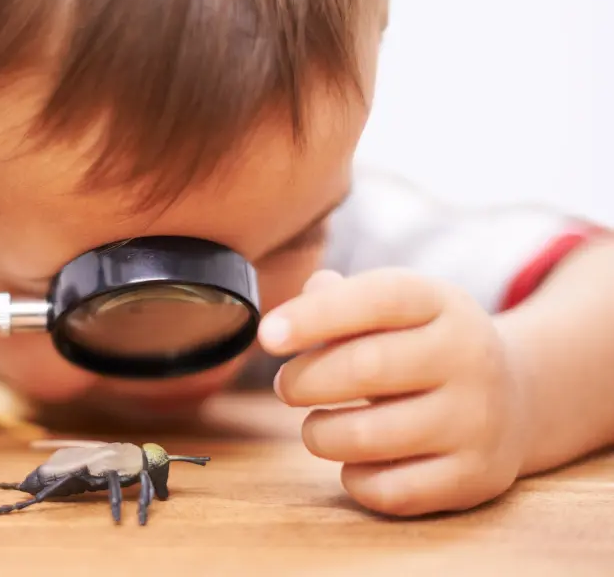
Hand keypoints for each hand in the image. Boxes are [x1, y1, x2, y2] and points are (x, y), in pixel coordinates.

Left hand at [258, 268, 528, 516]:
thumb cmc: (424, 347)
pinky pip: (389, 490)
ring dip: (319, 434)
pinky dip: (354, 479)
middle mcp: (470, 358)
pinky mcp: (475, 477)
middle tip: (287, 386)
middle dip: (304, 380)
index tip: (267, 335)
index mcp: (444, 304)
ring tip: (316, 426)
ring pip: (367, 437)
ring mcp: (477, 421)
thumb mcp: (397, 310)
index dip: (314, 315)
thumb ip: (341, 300)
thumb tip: (300, 302)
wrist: (519, 400)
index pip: (377, 298)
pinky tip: (355, 461)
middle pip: (364, 368)